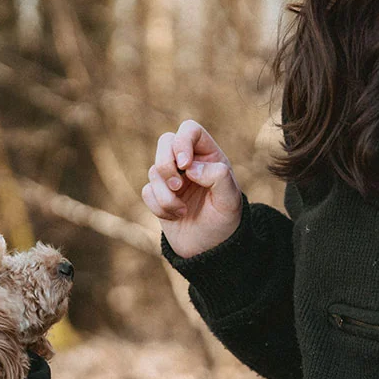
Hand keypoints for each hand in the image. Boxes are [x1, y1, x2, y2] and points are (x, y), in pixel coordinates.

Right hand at [143, 119, 242, 257]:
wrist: (210, 249)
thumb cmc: (225, 222)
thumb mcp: (231, 200)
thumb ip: (218, 177)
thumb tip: (191, 167)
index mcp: (208, 156)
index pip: (190, 130)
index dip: (183, 142)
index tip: (186, 166)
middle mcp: (188, 162)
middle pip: (165, 141)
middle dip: (166, 165)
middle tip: (178, 186)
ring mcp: (171, 178)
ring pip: (154, 171)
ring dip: (166, 195)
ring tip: (182, 211)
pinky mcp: (158, 194)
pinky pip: (147, 191)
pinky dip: (159, 206)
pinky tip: (175, 216)